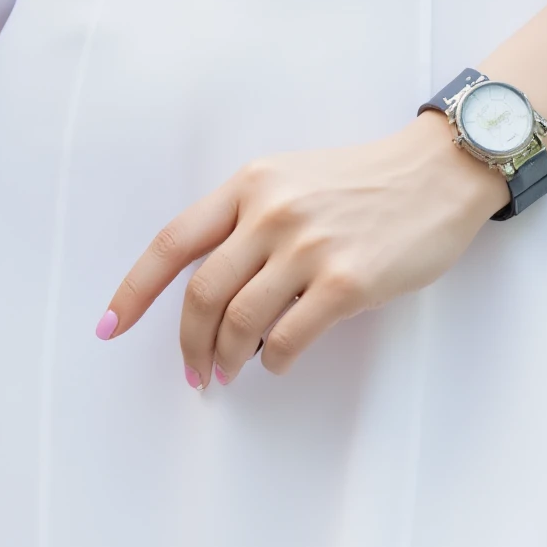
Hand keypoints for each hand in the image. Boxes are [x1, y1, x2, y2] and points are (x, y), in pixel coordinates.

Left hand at [100, 114, 501, 387]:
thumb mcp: (290, 180)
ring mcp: (310, 248)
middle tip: (193, 372)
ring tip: (230, 372)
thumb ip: (246, 220)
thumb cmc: (361, 182)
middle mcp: (272, 213)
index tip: (110, 326)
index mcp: (249, 184)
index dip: (134, 290)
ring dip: (228, 359)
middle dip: (188, 344)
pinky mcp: (348, 283)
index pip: (173, 242)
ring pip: (241, 323)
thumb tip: (208, 292)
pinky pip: (290, 339)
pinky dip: (275, 361)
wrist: (436, 173)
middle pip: (202, 294)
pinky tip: (278, 361)